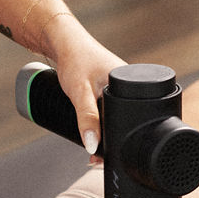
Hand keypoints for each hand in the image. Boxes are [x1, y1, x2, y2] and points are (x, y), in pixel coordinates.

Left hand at [42, 15, 125, 154]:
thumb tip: (93, 146)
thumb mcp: (80, 93)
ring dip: (106, 132)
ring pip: (117, 118)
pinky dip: (103, 122)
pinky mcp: (111, 89)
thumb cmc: (75, 59)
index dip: (122, 141)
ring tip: (93, 144)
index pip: (135, 120)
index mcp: (133, 84)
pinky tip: (95, 128)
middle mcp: (131, 86)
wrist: (63, 42)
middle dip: (111, 141)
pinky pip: (111, 111)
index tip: (106, 156)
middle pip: (126, 122)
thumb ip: (87, 119)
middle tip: (95, 154)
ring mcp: (121, 88)